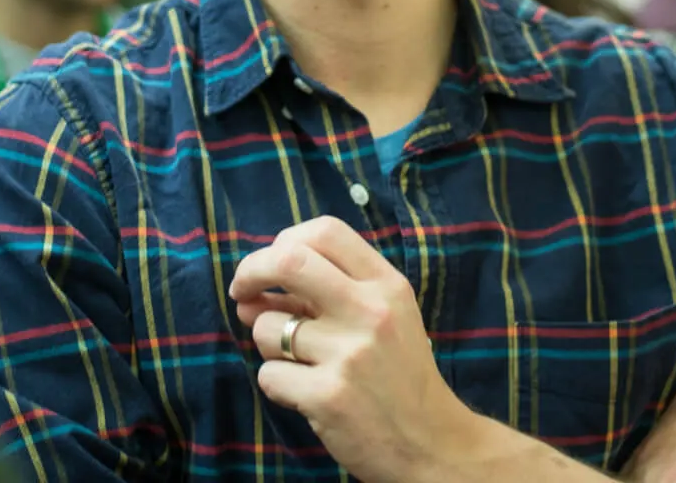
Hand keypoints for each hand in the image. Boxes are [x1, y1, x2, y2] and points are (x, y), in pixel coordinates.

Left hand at [230, 216, 475, 482]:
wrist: (433, 444)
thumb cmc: (401, 377)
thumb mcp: (386, 319)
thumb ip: (328, 295)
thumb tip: (252, 290)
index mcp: (387, 285)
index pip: (325, 231)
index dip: (284, 241)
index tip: (269, 265)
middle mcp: (370, 311)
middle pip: (288, 260)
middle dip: (251, 272)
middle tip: (242, 292)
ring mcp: (349, 354)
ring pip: (267, 327)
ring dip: (268, 344)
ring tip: (301, 363)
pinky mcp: (328, 396)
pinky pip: (269, 375)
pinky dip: (278, 385)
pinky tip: (307, 395)